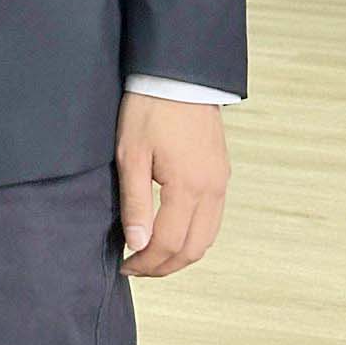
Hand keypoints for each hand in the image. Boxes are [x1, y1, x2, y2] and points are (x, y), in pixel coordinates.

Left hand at [116, 94, 230, 277]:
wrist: (177, 76)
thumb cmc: (149, 110)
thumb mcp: (131, 155)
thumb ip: (135, 203)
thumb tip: (137, 244)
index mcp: (189, 187)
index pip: (168, 243)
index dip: (145, 262)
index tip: (124, 266)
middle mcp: (212, 189)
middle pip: (193, 249)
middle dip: (164, 266)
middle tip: (136, 268)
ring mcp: (220, 182)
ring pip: (207, 237)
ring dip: (180, 254)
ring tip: (151, 256)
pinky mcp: (221, 173)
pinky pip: (213, 219)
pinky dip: (193, 236)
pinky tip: (171, 233)